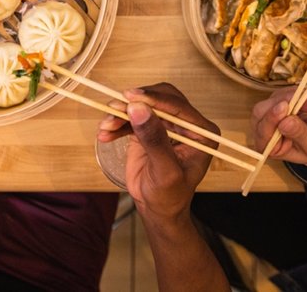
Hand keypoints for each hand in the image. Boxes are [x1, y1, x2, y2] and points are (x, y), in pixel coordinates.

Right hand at [97, 83, 217, 221]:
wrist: (157, 210)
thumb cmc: (170, 196)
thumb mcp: (165, 171)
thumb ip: (154, 140)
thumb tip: (139, 109)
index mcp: (201, 132)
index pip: (178, 107)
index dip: (154, 99)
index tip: (131, 97)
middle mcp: (186, 124)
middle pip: (160, 99)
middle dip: (136, 103)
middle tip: (115, 108)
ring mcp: (166, 125)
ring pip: (142, 107)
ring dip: (122, 114)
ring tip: (105, 126)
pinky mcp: (148, 129)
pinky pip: (132, 118)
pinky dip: (117, 124)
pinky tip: (105, 134)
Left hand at [251, 90, 306, 165]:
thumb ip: (299, 134)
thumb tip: (284, 123)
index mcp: (269, 146)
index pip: (261, 132)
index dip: (270, 120)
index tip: (283, 108)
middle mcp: (266, 128)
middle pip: (260, 111)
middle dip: (279, 105)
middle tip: (296, 101)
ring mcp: (272, 112)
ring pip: (274, 98)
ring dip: (294, 98)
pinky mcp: (282, 99)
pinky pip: (287, 91)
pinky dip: (302, 94)